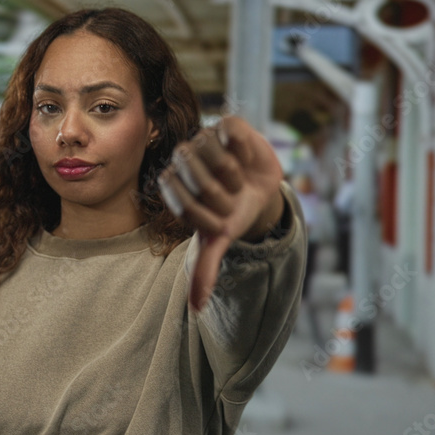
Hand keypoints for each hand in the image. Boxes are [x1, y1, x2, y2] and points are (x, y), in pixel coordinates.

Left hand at [158, 116, 284, 311]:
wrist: (260, 188)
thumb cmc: (232, 213)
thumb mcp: (218, 240)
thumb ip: (203, 269)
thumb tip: (196, 308)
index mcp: (173, 186)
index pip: (184, 204)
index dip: (208, 217)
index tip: (220, 220)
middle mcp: (183, 161)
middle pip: (200, 182)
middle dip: (223, 198)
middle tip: (231, 199)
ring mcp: (203, 140)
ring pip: (215, 158)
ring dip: (235, 177)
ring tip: (238, 180)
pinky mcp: (226, 126)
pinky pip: (231, 133)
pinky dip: (243, 148)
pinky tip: (245, 156)